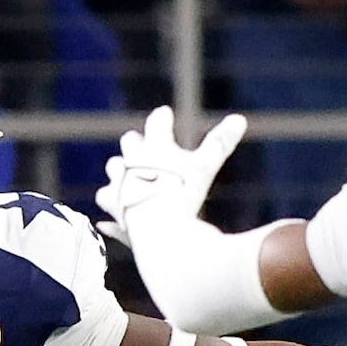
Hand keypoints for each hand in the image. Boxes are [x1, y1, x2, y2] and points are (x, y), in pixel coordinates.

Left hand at [95, 105, 247, 242]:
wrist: (157, 231)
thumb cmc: (183, 195)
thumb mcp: (205, 167)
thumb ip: (220, 143)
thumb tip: (240, 119)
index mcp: (155, 147)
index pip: (157, 122)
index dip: (162, 118)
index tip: (164, 114)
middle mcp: (132, 161)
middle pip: (130, 142)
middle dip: (135, 142)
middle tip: (140, 142)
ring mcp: (119, 184)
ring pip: (114, 169)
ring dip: (118, 171)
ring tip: (122, 177)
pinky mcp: (113, 208)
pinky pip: (107, 206)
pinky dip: (110, 210)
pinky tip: (106, 222)